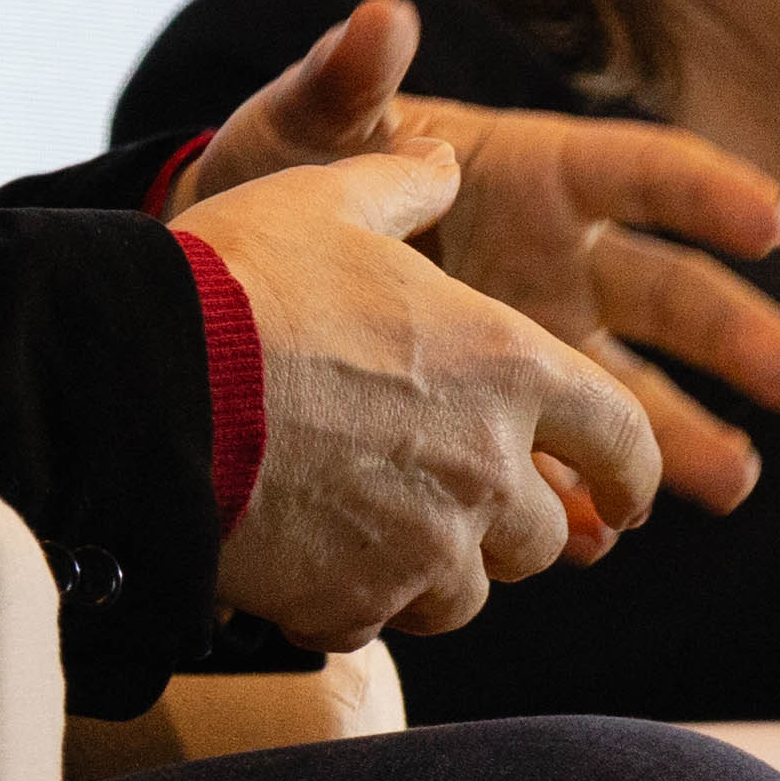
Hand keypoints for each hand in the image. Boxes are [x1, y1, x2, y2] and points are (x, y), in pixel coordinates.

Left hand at [166, 0, 779, 511]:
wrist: (225, 280)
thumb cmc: (276, 181)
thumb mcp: (304, 134)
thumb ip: (346, 84)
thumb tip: (382, 16)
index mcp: (534, 175)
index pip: (640, 174)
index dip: (708, 192)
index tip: (771, 220)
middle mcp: (560, 262)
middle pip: (667, 295)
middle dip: (732, 333)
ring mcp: (540, 344)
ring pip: (630, 392)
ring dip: (684, 436)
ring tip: (733, 481)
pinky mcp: (506, 413)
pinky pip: (558, 459)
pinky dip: (576, 494)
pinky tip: (599, 531)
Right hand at [182, 145, 669, 649]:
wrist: (146, 386)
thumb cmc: (241, 280)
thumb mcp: (327, 199)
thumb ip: (405, 182)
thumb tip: (442, 158)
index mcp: (507, 367)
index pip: (622, 439)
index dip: (633, 471)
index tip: (624, 495)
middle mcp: (486, 469)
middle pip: (544, 534)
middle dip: (508, 522)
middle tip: (451, 497)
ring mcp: (425, 550)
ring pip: (468, 592)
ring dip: (435, 568)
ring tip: (370, 527)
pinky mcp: (356, 606)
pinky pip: (378, 622)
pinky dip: (355, 600)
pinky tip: (305, 556)